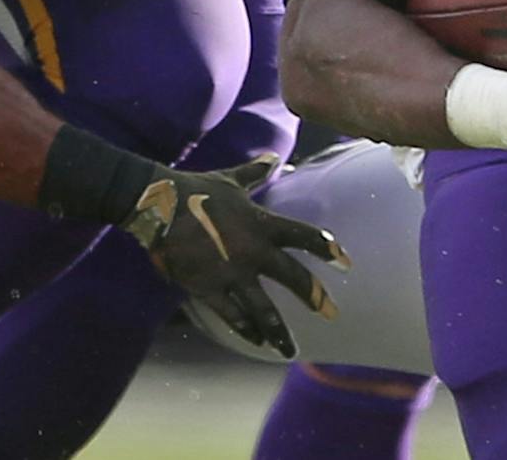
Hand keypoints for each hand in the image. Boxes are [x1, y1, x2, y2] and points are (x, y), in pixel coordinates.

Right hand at [121, 153, 350, 359]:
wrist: (159, 206)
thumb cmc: (197, 190)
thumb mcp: (231, 180)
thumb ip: (256, 172)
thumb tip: (274, 156)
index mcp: (262, 224)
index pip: (304, 236)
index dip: (328, 248)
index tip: (347, 263)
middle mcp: (253, 251)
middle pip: (292, 277)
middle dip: (314, 297)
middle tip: (332, 313)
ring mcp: (231, 273)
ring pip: (263, 309)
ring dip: (279, 331)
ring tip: (291, 350)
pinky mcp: (209, 289)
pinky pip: (232, 316)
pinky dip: (247, 330)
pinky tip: (257, 340)